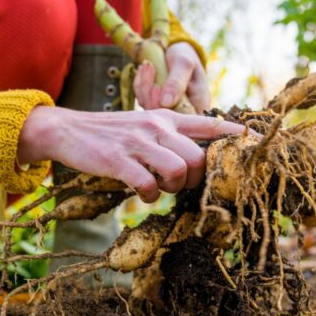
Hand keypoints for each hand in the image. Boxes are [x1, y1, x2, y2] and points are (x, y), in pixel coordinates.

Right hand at [18, 106, 246, 201]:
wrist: (68, 130)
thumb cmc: (110, 133)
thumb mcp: (142, 124)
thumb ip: (168, 135)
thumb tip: (195, 157)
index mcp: (164, 118)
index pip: (206, 124)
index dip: (231, 134)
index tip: (248, 141)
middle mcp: (155, 127)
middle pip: (198, 157)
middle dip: (195, 179)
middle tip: (180, 184)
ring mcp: (137, 143)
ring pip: (178, 170)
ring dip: (174, 188)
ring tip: (160, 187)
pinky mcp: (118, 160)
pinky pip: (148, 185)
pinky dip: (149, 196)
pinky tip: (142, 193)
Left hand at [133, 42, 209, 112]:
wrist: (176, 51)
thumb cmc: (185, 57)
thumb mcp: (184, 64)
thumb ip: (177, 82)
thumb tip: (165, 102)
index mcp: (197, 108)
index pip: (181, 122)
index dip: (165, 109)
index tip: (157, 86)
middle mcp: (183, 114)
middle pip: (161, 118)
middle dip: (150, 93)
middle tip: (150, 67)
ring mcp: (167, 112)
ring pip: (149, 109)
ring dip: (144, 85)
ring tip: (147, 65)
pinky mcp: (155, 106)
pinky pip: (142, 101)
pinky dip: (140, 85)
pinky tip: (143, 69)